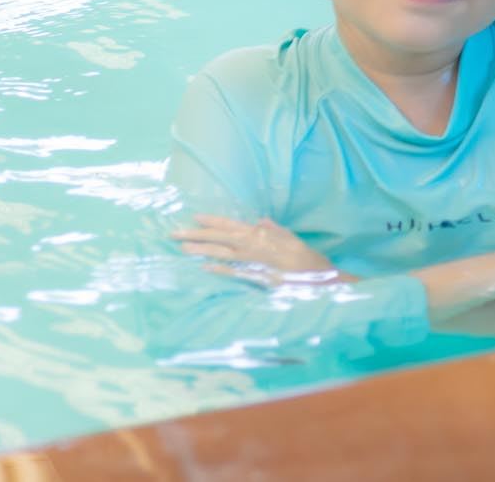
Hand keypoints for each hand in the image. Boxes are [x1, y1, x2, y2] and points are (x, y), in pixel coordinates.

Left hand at [172, 214, 341, 285]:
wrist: (320, 277)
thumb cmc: (306, 258)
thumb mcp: (291, 238)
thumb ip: (274, 229)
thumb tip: (260, 221)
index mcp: (262, 234)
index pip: (232, 225)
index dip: (213, 221)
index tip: (195, 217)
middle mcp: (255, 245)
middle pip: (221, 237)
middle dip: (197, 234)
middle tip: (174, 233)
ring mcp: (254, 261)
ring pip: (222, 252)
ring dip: (202, 249)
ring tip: (182, 247)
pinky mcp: (256, 277)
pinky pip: (234, 272)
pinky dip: (219, 269)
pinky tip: (204, 268)